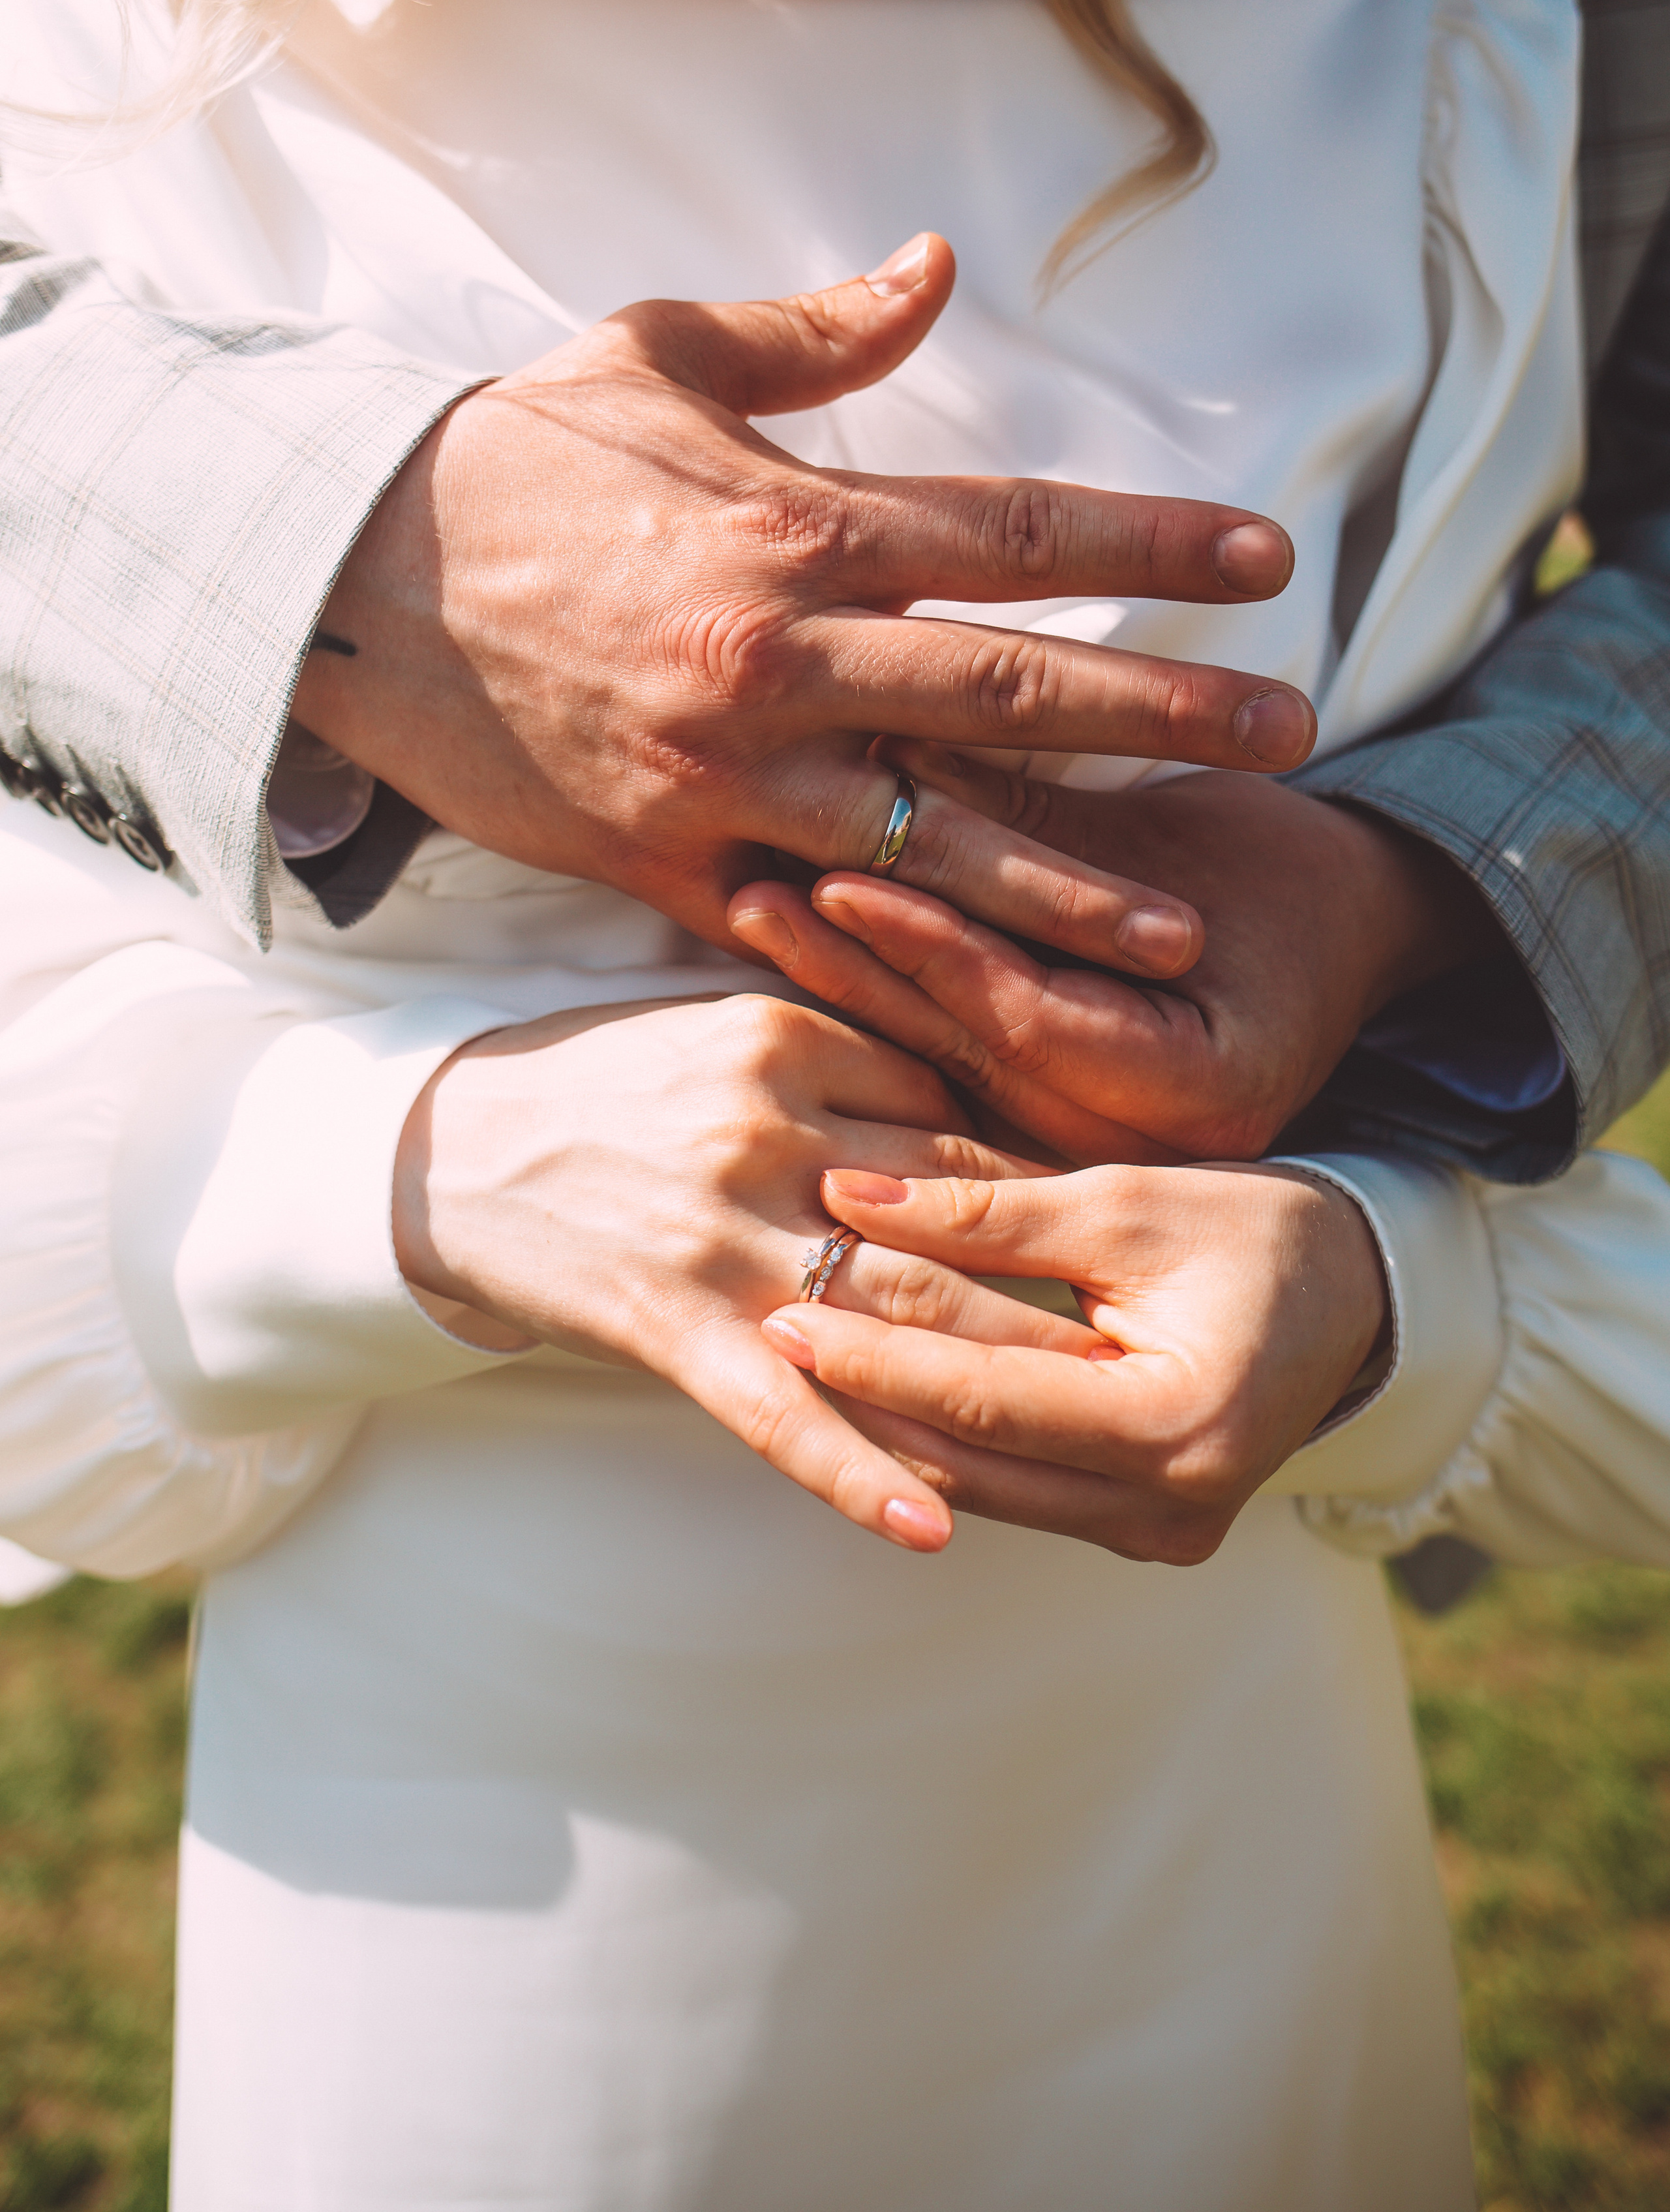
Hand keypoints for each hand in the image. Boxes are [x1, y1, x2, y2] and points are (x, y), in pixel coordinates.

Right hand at [293, 235, 1314, 982]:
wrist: (350, 579)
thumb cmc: (508, 459)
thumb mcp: (653, 353)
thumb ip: (814, 334)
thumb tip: (934, 268)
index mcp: (797, 523)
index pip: (1019, 533)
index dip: (1155, 543)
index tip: (1267, 564)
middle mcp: (783, 655)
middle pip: (1013, 690)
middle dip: (1164, 716)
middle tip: (1290, 738)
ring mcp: (729, 772)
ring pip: (932, 838)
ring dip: (1067, 888)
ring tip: (1179, 929)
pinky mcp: (666, 859)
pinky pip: (803, 919)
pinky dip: (893, 960)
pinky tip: (981, 1002)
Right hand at [392, 993, 1102, 1551]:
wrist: (445, 1151)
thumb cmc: (600, 1088)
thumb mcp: (721, 1034)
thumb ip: (842, 1062)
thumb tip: (967, 1119)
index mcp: (787, 1041)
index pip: (955, 1118)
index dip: (1039, 1185)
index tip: (1115, 1234)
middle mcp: (765, 1131)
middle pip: (949, 1220)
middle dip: (1051, 1286)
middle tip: (1159, 1343)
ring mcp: (719, 1233)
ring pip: (890, 1318)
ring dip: (996, 1386)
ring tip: (1099, 1441)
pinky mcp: (669, 1323)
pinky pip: (780, 1412)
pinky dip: (857, 1474)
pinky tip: (932, 1528)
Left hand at [730, 758, 1504, 1163]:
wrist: (1353, 926)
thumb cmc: (1292, 871)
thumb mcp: (1179, 844)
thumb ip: (1040, 829)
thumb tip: (895, 752)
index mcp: (1202, 1093)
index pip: (1033, 1021)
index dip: (935, 950)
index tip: (841, 881)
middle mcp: (1144, 1143)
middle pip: (969, 1050)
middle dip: (858, 970)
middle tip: (751, 897)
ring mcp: (1101, 1139)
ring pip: (949, 1056)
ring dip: (849, 982)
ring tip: (750, 907)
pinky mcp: (1062, 1114)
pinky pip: (958, 1052)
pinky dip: (887, 989)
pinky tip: (804, 939)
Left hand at [759, 1159, 1389, 1562]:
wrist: (1357, 1293)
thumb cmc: (1258, 1230)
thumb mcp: (1129, 1205)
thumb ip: (991, 1214)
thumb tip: (849, 1196)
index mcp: (1183, 1428)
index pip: (993, 1402)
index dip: (882, 1360)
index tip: (787, 1315)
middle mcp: (1172, 1508)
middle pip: (976, 1461)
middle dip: (867, 1397)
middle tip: (770, 1331)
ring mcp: (1157, 1532)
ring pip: (984, 1487)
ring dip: (892, 1425)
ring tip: (802, 1356)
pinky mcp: (1140, 1528)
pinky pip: (1016, 1489)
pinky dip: (949, 1439)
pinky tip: (874, 1390)